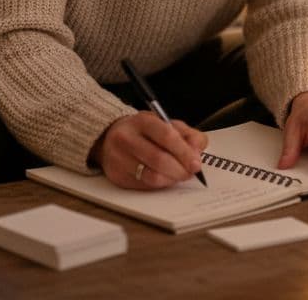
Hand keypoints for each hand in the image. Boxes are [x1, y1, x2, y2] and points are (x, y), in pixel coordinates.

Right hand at [93, 112, 207, 189]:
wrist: (109, 137)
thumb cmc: (143, 131)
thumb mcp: (166, 123)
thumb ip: (187, 134)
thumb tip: (197, 151)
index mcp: (141, 121)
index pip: (166, 136)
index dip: (184, 152)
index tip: (196, 163)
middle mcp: (126, 138)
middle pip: (159, 159)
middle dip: (180, 170)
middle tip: (190, 173)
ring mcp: (119, 158)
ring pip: (151, 177)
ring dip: (171, 179)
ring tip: (178, 175)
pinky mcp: (117, 176)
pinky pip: (144, 186)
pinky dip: (160, 184)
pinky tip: (164, 178)